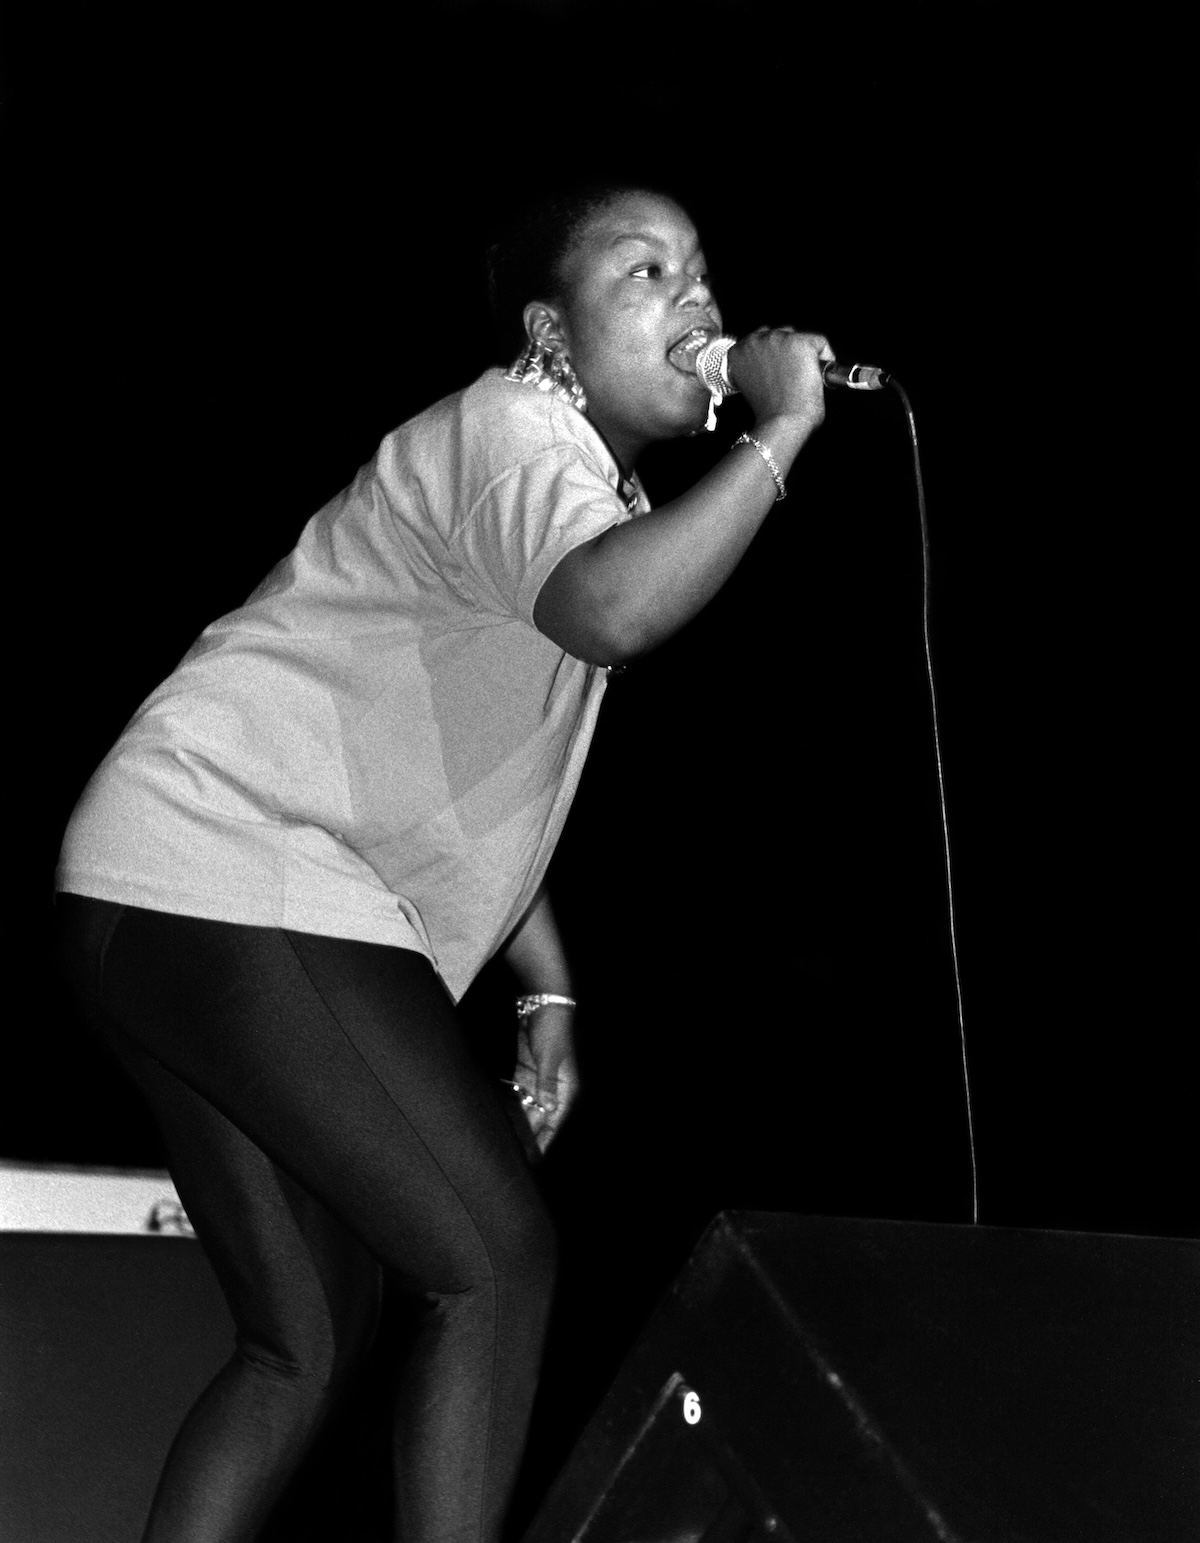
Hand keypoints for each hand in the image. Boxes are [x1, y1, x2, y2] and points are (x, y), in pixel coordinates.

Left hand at [513, 1003, 579, 1153]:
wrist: (543, 1004)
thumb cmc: (551, 1031)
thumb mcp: (548, 1057)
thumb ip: (546, 1084)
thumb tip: (549, 1110)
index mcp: (566, 1088)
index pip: (554, 1121)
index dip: (544, 1141)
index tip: (533, 1161)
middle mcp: (554, 1088)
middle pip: (541, 1118)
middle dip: (529, 1136)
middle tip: (514, 1157)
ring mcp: (539, 1080)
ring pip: (529, 1108)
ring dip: (519, 1122)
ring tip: (505, 1143)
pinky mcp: (527, 1071)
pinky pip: (518, 1094)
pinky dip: (512, 1104)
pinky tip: (500, 1117)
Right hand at [727, 328, 834, 432]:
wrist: (782, 422)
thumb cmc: (768, 412)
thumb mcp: (752, 385)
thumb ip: (758, 368)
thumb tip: (776, 363)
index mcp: (739, 352)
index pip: (759, 340)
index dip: (774, 355)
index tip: (781, 368)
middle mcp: (756, 341)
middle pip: (780, 335)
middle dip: (789, 353)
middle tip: (795, 375)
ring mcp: (779, 339)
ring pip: (799, 338)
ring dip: (805, 355)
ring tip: (806, 377)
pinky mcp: (801, 343)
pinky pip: (821, 342)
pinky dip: (826, 357)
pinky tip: (820, 375)